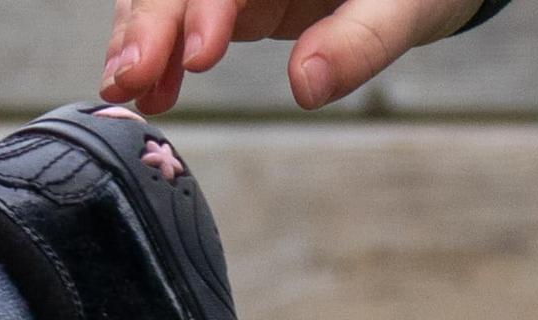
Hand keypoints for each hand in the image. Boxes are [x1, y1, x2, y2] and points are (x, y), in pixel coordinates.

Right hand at [103, 0, 481, 113]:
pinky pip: (189, 20)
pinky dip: (167, 55)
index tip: (197, 55)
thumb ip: (360, 42)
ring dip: (145, 41)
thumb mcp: (408, 9)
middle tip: (130, 79)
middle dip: (150, 21)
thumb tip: (306, 86)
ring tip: (130, 92)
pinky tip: (157, 92)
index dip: (201, 5)